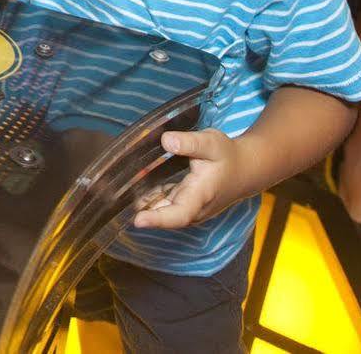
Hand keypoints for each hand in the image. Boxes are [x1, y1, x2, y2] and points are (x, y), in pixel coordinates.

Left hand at [131, 128, 246, 229]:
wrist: (245, 169)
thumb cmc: (228, 156)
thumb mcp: (211, 143)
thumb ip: (190, 142)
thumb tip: (167, 140)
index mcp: (200, 196)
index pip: (179, 214)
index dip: (158, 219)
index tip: (138, 221)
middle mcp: (194, 209)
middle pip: (166, 216)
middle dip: (144, 212)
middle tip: (116, 201)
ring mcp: (189, 209)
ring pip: (163, 212)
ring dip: (145, 205)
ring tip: (121, 193)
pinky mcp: (185, 204)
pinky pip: (164, 205)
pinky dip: (151, 199)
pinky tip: (138, 188)